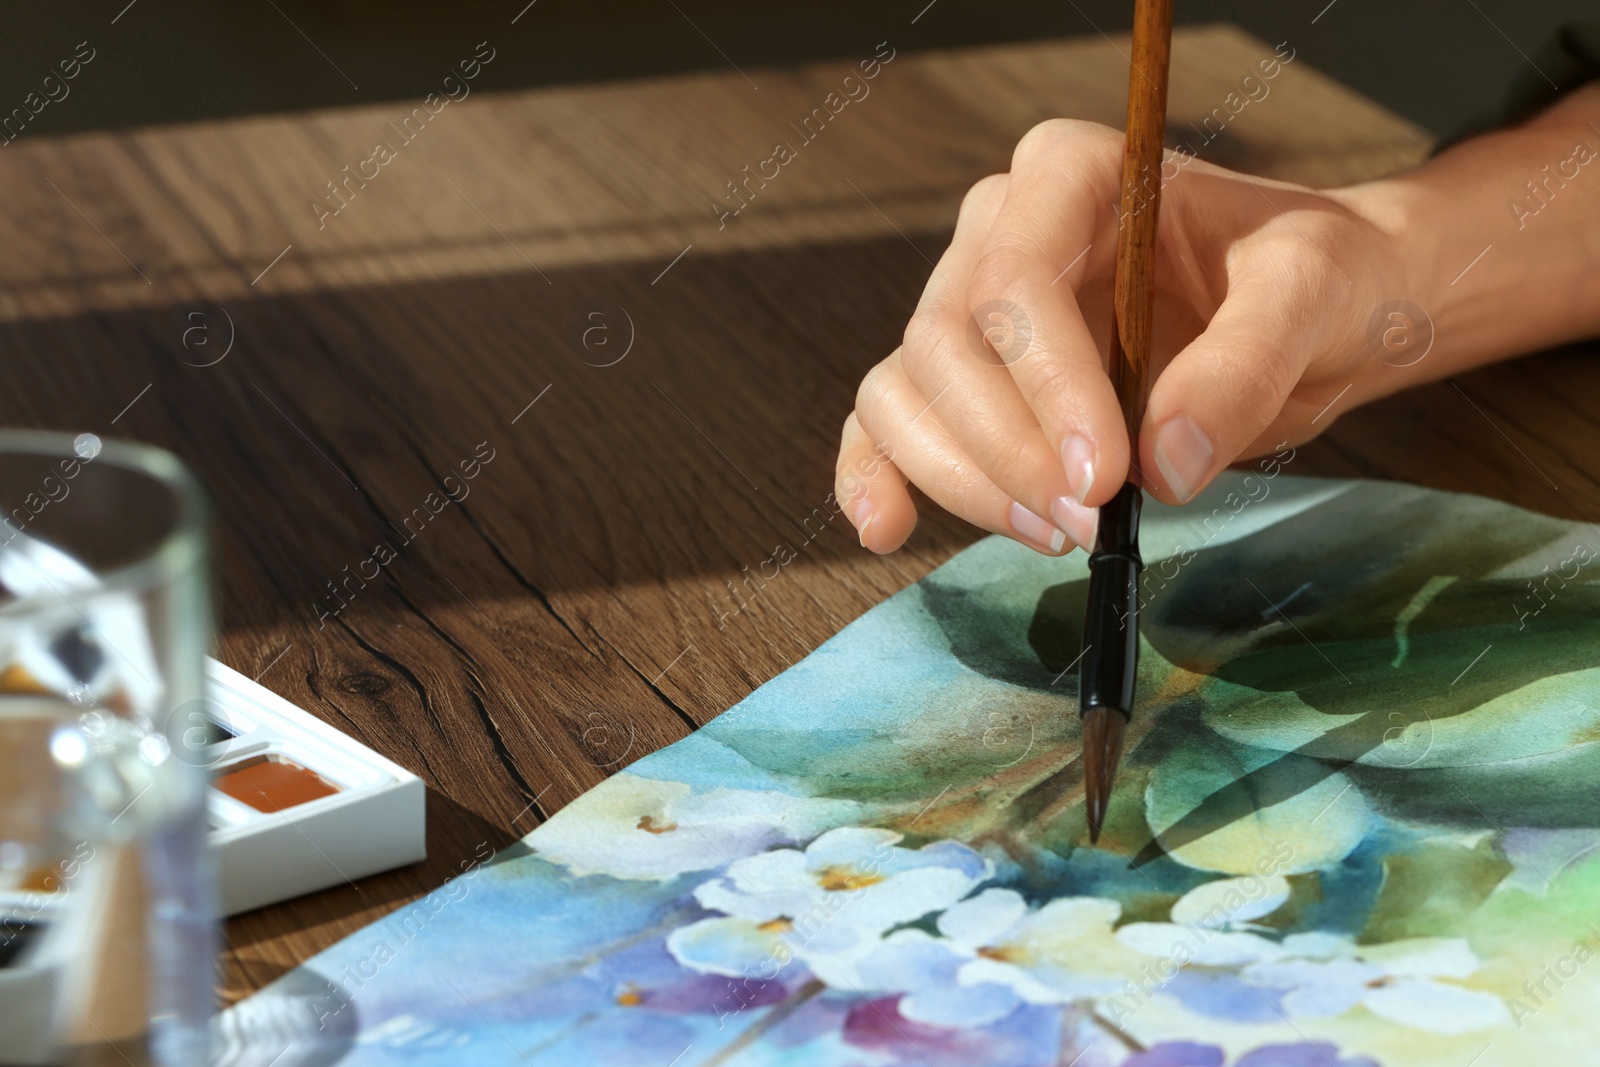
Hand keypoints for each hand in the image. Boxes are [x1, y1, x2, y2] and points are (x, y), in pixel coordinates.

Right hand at [835, 118, 1408, 554]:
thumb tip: (1165, 464)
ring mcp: (970, 305)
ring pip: (906, 390)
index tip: (1106, 474)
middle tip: (1087, 519)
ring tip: (1055, 533)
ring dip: (961, 477)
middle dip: (1005, 447)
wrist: (1314, 314)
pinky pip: (889, 422)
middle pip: (944, 341)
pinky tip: (886, 527)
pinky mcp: (966, 379)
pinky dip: (876, 475)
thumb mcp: (1310, 297)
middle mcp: (1001, 229)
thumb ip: (1246, 367)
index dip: (1044, 384)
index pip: (1012, 277)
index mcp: (1072, 175)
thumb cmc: (1312, 279)